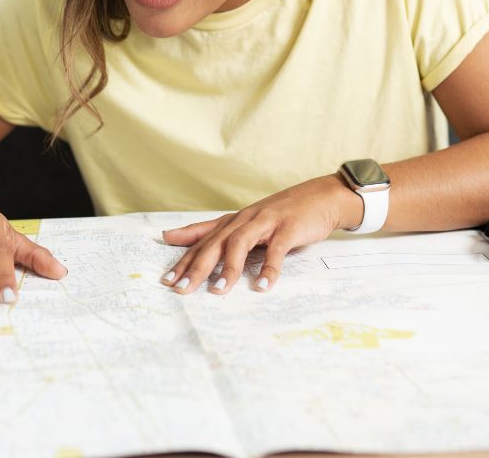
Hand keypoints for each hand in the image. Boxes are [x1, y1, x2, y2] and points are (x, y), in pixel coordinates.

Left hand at [160, 174, 356, 294]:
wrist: (322, 197)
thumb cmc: (282, 214)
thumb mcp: (246, 221)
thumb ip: (213, 230)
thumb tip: (171, 236)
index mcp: (235, 221)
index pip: (203, 240)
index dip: (184, 259)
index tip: (166, 280)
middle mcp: (246, 219)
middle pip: (216, 243)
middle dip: (197, 267)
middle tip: (182, 289)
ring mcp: (267, 222)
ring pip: (240, 243)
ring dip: (229, 268)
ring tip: (218, 290)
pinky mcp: (289, 228)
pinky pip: (277, 249)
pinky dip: (269, 268)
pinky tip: (263, 286)